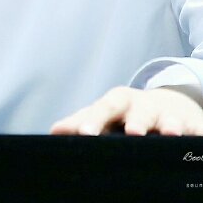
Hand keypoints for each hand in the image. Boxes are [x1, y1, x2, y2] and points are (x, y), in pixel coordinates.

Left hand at [49, 86, 202, 135]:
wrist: (169, 105)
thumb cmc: (128, 113)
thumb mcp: (106, 114)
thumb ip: (82, 122)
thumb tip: (54, 132)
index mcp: (119, 102)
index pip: (105, 108)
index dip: (95, 120)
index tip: (84, 133)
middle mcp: (144, 106)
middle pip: (139, 111)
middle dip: (136, 120)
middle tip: (133, 132)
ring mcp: (169, 115)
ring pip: (169, 120)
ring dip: (169, 125)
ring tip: (169, 132)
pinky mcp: (190, 125)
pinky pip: (194, 130)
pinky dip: (196, 134)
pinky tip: (196, 141)